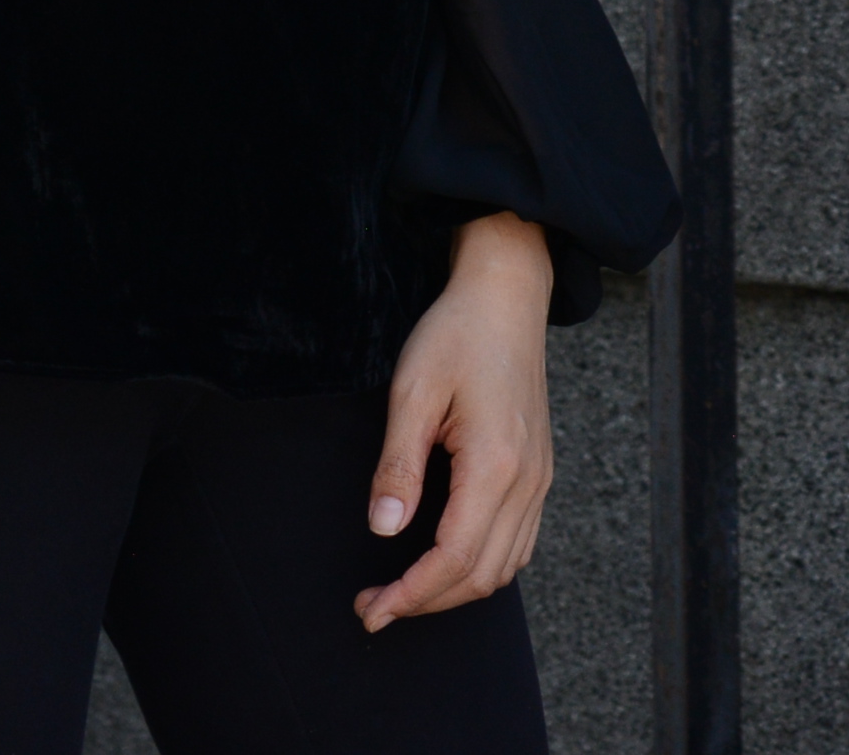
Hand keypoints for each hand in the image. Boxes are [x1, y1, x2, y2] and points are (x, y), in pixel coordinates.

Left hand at [360, 213, 555, 625]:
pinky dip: (480, 566)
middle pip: (483, 574)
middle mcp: (528, 485)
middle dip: (427, 601)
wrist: (505, 300)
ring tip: (400, 592)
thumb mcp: (411, 393)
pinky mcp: (537, 474)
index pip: (455, 557)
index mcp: (497, 467)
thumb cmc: (454, 337)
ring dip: (454, 589)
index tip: (371, 610)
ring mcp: (539, 482)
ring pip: (504, 566)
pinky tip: (442, 561)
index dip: (412, 592)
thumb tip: (383, 528)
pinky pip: (517, 542)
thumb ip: (398, 465)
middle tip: (373, 610)